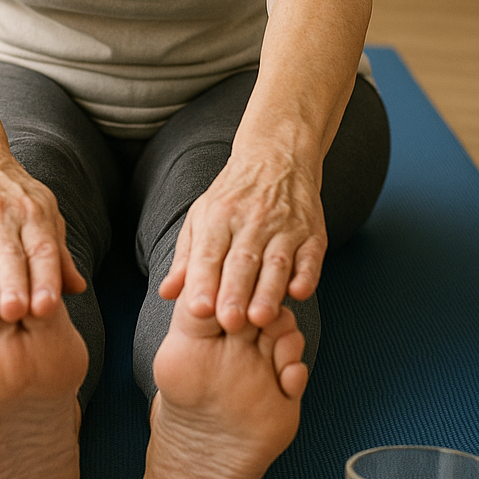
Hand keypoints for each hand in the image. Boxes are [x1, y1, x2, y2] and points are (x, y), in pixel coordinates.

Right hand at [0, 150, 84, 321]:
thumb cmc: (10, 194)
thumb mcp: (42, 213)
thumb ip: (57, 254)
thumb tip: (78, 288)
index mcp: (32, 213)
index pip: (41, 249)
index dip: (44, 279)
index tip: (46, 307)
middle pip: (7, 254)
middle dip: (12, 284)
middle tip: (15, 311)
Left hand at [158, 150, 325, 332]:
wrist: (277, 156)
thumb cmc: (233, 196)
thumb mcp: (202, 217)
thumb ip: (187, 259)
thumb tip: (166, 293)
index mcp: (219, 216)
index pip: (209, 253)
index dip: (203, 282)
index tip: (198, 310)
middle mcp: (252, 220)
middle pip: (242, 261)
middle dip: (235, 293)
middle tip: (228, 322)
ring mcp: (286, 226)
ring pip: (276, 263)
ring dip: (268, 291)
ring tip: (260, 318)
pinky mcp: (313, 233)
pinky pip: (311, 257)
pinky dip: (306, 275)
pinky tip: (298, 293)